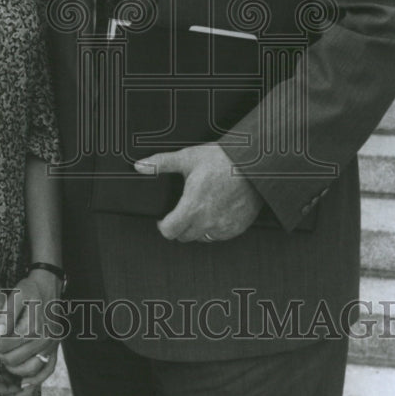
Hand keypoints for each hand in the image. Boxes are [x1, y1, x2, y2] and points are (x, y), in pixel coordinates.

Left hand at [0, 273, 60, 395]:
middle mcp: (45, 339)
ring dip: (12, 371)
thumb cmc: (31, 288)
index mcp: (33, 327)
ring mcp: (51, 345)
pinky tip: (22, 385)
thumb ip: (6, 314)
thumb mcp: (17, 295)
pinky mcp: (55, 347)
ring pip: (29, 371)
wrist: (49, 283)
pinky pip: (47, 371)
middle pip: (14, 360)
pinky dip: (36, 380)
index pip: (4, 346)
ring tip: (1, 361)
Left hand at [135, 144, 263, 242]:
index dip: (163, 226)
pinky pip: (220, 235)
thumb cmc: (221, 159)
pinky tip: (216, 212)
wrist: (255, 163)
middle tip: (181, 212)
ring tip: (199, 210)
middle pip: (184, 237)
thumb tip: (139, 166)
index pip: (169, 232)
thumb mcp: (188, 157)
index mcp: (193, 207)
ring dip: (196, 229)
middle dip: (179, 226)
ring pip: (202, 238)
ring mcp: (224, 227)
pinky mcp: (238, 227)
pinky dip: (215, 228)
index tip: (163, 219)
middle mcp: (208, 222)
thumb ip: (161, 163)